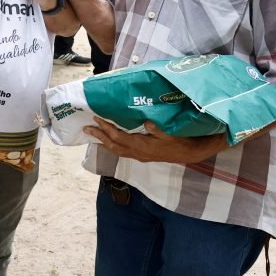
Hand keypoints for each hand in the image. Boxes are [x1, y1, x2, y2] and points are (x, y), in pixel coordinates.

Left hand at [85, 116, 227, 164]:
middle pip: (113, 145)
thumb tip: (146, 122)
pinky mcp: (142, 156)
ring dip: (103, 142)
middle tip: (86, 128)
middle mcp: (138, 153)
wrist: (190, 153)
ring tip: (93, 135)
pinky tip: (109, 142)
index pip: (119, 137)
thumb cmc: (180, 141)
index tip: (96, 119)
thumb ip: (158, 129)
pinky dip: (112, 146)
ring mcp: (139, 156)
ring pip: (117, 150)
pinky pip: (122, 152)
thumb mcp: (171, 133)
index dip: (106, 128)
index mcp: (142, 146)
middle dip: (99, 136)